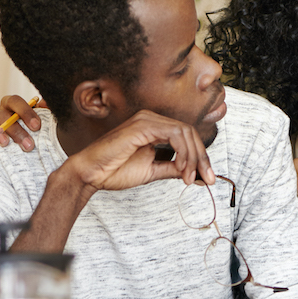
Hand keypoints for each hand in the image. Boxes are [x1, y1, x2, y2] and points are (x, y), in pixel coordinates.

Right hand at [0, 95, 42, 150]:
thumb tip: (45, 103)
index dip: (25, 112)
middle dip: (16, 130)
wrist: (12, 154)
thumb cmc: (28, 135)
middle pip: (1, 114)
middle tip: (29, 145)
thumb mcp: (37, 125)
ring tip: (6, 144)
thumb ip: (45, 112)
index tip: (36, 127)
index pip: (14, 101)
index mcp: (10, 106)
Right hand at [66, 109, 215, 192]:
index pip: (187, 136)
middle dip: (202, 157)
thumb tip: (197, 175)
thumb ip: (174, 169)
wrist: (90, 174)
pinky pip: (174, 134)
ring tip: (189, 177)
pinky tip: (181, 169)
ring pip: (185, 132)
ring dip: (193, 157)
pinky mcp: (142, 126)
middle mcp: (151, 119)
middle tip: (206, 179)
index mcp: (154, 128)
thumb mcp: (153, 171)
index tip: (206, 178)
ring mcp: (146, 120)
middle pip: (190, 132)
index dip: (200, 157)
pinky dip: (183, 152)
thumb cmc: (114, 171)